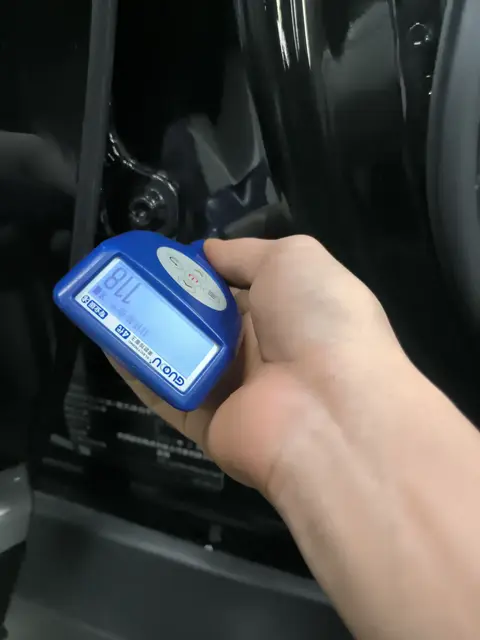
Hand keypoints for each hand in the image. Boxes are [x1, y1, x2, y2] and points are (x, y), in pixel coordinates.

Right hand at [110, 236, 400, 493]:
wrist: (330, 411)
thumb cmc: (318, 320)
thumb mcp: (294, 260)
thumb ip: (247, 254)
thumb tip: (208, 250)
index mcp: (288, 311)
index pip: (238, 286)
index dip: (203, 270)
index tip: (165, 256)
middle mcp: (262, 350)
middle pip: (206, 320)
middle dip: (170, 299)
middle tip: (129, 277)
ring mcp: (235, 390)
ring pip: (182, 355)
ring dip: (147, 330)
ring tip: (110, 301)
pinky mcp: (208, 424)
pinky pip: (166, 394)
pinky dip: (137, 370)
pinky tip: (110, 341)